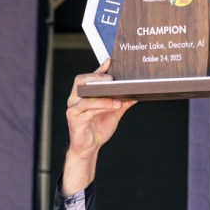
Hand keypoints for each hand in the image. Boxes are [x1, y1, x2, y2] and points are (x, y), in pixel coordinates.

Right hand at [61, 59, 136, 195]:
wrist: (89, 148)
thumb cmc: (97, 129)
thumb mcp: (114, 113)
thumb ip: (122, 102)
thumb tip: (136, 93)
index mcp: (83, 95)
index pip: (90, 77)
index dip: (99, 68)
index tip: (110, 61)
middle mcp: (75, 99)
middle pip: (81, 81)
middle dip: (96, 77)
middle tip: (112, 79)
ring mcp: (73, 109)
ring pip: (86, 96)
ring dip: (103, 96)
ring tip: (118, 96)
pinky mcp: (74, 119)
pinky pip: (88, 110)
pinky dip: (102, 106)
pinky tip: (114, 106)